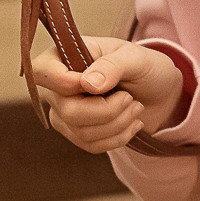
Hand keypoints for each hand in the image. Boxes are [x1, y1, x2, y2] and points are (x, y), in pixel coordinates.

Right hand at [30, 35, 185, 153]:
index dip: (65, 82)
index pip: (41, 70)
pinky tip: (132, 123)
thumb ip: (112, 65)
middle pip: (68, 110)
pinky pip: (90, 145)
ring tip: (135, 107)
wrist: (158, 93)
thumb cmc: (143, 67)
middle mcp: (57, 86)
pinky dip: (118, 138)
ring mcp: (64, 111)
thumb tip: (87, 84)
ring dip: (118, 123)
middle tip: (130, 98)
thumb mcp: (135, 57)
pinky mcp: (76, 133)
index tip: (98, 85)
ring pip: (82, 132)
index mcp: (64, 55)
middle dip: (108, 109)